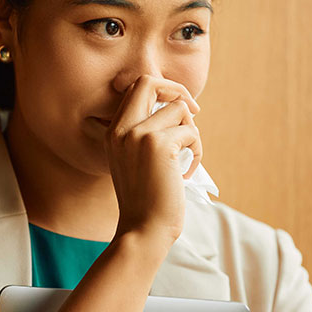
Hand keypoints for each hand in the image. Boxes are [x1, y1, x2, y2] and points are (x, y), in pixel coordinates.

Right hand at [104, 75, 201, 248]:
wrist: (143, 230)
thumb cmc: (146, 200)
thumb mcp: (135, 160)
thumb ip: (146, 133)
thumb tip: (180, 108)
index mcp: (114, 131)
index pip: (136, 87)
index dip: (162, 89)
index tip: (179, 106)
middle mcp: (122, 129)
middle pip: (149, 81)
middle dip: (177, 91)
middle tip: (194, 112)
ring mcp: (139, 135)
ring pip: (179, 109)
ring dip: (192, 132)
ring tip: (187, 158)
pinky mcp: (159, 145)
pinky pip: (191, 132)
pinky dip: (197, 151)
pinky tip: (186, 173)